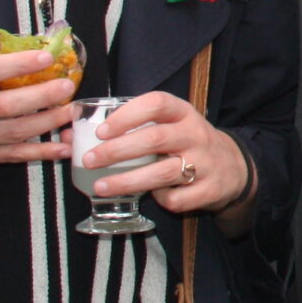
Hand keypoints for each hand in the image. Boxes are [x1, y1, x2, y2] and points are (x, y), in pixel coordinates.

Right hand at [0, 50, 76, 172]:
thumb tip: (19, 61)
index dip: (18, 64)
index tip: (46, 57)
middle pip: (4, 106)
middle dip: (41, 98)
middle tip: (67, 87)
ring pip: (10, 133)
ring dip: (45, 124)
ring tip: (69, 113)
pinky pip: (7, 156)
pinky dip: (37, 153)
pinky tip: (60, 147)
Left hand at [77, 92, 256, 225]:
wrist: (234, 167)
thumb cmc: (185, 143)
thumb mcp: (165, 127)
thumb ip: (124, 130)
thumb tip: (67, 137)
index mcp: (183, 113)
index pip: (157, 103)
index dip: (127, 115)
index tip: (101, 130)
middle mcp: (195, 134)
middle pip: (155, 139)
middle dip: (117, 150)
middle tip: (90, 160)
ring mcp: (205, 162)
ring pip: (162, 173)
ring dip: (127, 181)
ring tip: (100, 186)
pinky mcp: (209, 189)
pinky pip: (176, 198)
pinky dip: (159, 199)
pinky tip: (150, 196)